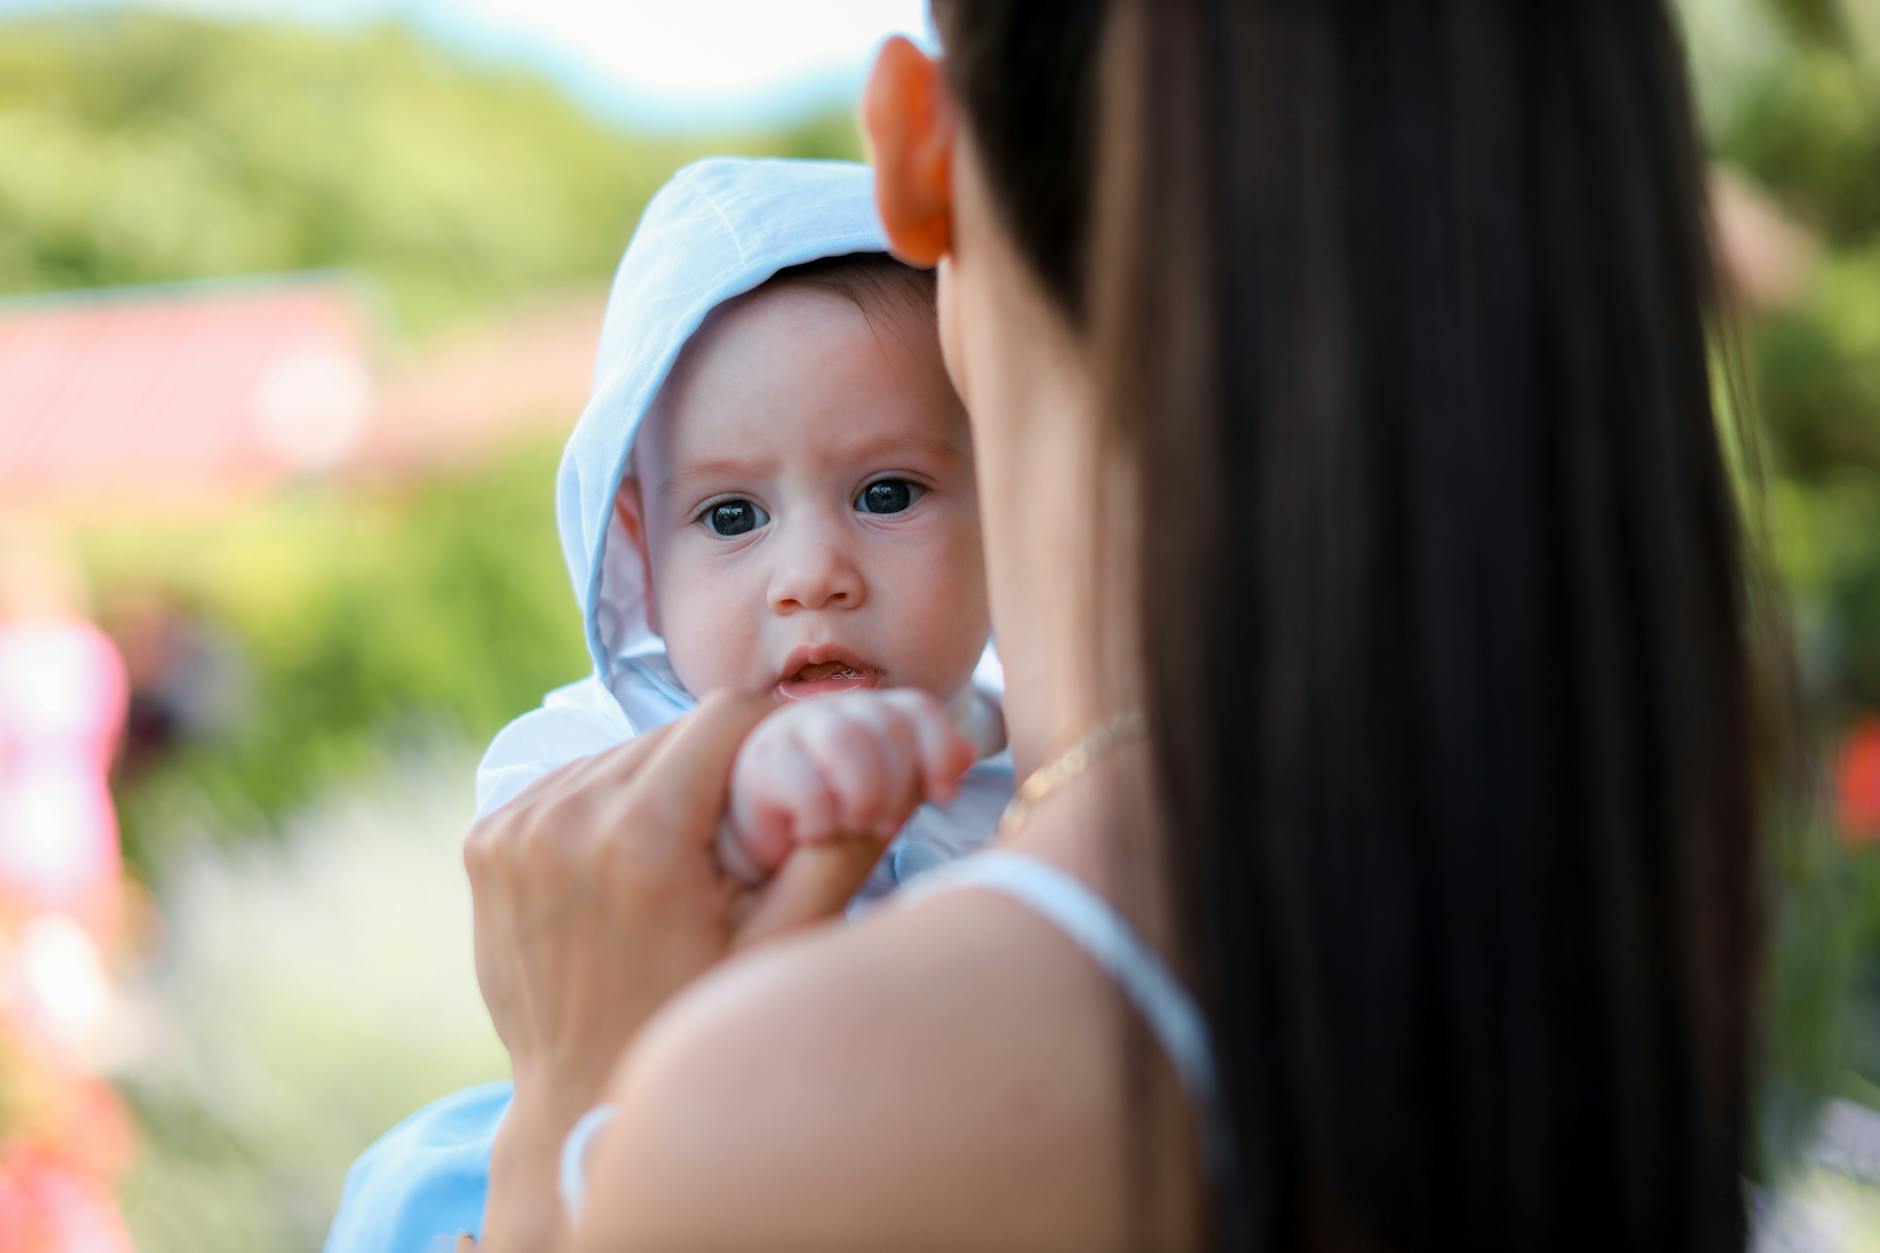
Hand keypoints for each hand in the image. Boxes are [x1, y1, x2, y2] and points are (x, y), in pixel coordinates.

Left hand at [464, 693, 889, 1250]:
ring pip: (617, 755)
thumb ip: (835, 854)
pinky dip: (605, 802)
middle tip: (744, 821)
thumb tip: (882, 776)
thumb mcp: (780, 950)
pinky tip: (628, 859)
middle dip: (717, 763)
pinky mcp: (486, 841)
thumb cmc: (693, 1028)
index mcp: (639, 840)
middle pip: (669, 735)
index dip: (771, 728)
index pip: (723, 719)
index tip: (793, 757)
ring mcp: (515, 830)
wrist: (578, 1103)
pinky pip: (568, 783)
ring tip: (686, 850)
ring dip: (660, 780)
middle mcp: (565, 821)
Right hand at [721, 689, 977, 882]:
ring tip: (855, 827)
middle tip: (885, 827)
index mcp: (873, 714)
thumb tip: (967, 754)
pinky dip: (822, 821)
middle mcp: (835, 709)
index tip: (944, 795)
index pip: (918, 709)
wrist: (766, 844)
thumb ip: (923, 779)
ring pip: (848, 742)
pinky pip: (808, 785)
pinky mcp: (761, 762)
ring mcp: (794, 728)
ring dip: (864, 797)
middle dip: (898, 785)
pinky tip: (814, 834)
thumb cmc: (835, 818)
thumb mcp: (889, 802)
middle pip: (886, 725)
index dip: (939, 747)